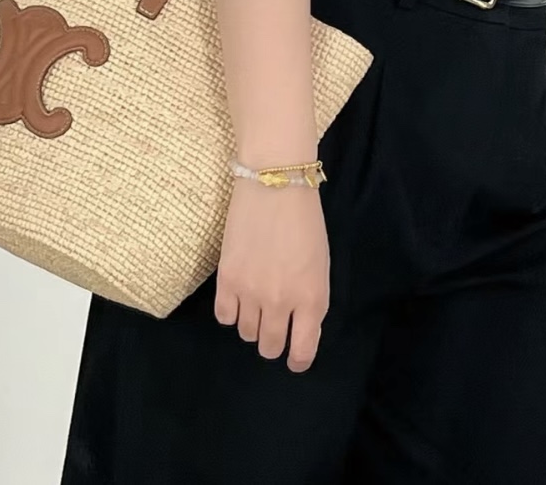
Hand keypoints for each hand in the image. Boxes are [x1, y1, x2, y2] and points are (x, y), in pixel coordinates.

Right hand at [214, 177, 330, 372]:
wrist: (275, 184)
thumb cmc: (306, 221)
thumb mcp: (320, 265)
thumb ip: (311, 299)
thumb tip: (299, 325)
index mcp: (312, 299)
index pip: (303, 351)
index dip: (298, 360)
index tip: (294, 360)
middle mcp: (281, 303)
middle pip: (271, 347)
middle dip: (274, 342)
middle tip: (275, 327)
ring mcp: (252, 293)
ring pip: (247, 334)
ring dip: (253, 324)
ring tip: (257, 302)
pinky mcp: (227, 280)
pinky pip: (224, 317)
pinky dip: (231, 312)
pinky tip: (238, 297)